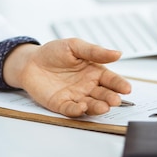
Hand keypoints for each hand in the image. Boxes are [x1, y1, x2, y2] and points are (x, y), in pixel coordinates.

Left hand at [3, 38, 131, 116]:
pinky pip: (71, 110)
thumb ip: (95, 51)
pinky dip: (77, 110)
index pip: (110, 79)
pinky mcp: (61, 104)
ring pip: (90, 105)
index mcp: (94, 71)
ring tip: (104, 107)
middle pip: (103, 94)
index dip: (119, 84)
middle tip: (116, 100)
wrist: (30, 61)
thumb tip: (118, 53)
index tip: (126, 88)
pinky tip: (82, 107)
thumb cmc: (53, 52)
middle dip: (110, 98)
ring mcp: (76, 96)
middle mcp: (87, 86)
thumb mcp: (75, 46)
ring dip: (97, 107)